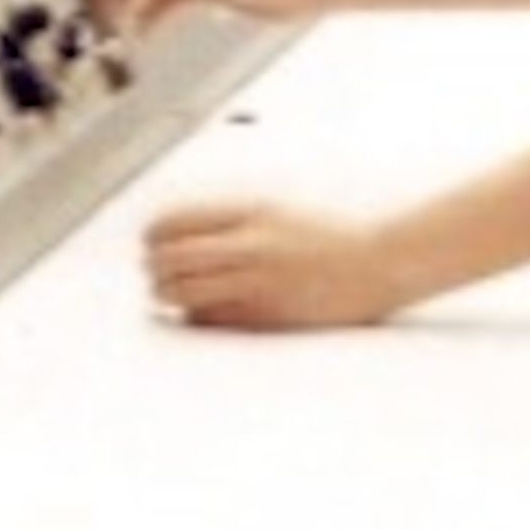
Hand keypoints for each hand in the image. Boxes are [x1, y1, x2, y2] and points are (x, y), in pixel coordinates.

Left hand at [145, 200, 404, 330]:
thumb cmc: (328, 236)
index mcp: (250, 211)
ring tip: (173, 293)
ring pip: (182, 293)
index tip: (151, 242)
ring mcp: (257, 283)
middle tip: (156, 272)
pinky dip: (196, 316)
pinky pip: (209, 320)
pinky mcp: (266, 317)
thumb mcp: (275, 209)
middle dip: (154, 268)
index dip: (153, 234)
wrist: (378, 265)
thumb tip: (174, 232)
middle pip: (169, 259)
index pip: (173, 221)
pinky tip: (205, 310)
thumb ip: (228, 218)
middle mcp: (250, 245)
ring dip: (169, 294)